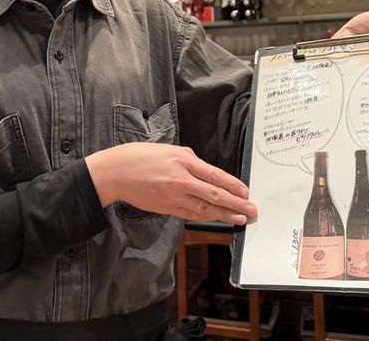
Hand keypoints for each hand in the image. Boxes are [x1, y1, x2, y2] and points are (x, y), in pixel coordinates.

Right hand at [85, 143, 257, 224]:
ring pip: (205, 208)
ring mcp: (174, 196)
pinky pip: (190, 214)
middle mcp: (181, 179)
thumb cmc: (140, 157)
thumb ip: (189, 159)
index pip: (216, 176)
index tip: (247, 192)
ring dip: (225, 214)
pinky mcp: (166, 207)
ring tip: (240, 218)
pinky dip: (206, 217)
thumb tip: (205, 171)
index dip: (234, 185)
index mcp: (183, 160)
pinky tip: (217, 218)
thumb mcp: (168, 149)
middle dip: (236, 203)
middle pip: (215, 194)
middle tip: (251, 209)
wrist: (116, 172)